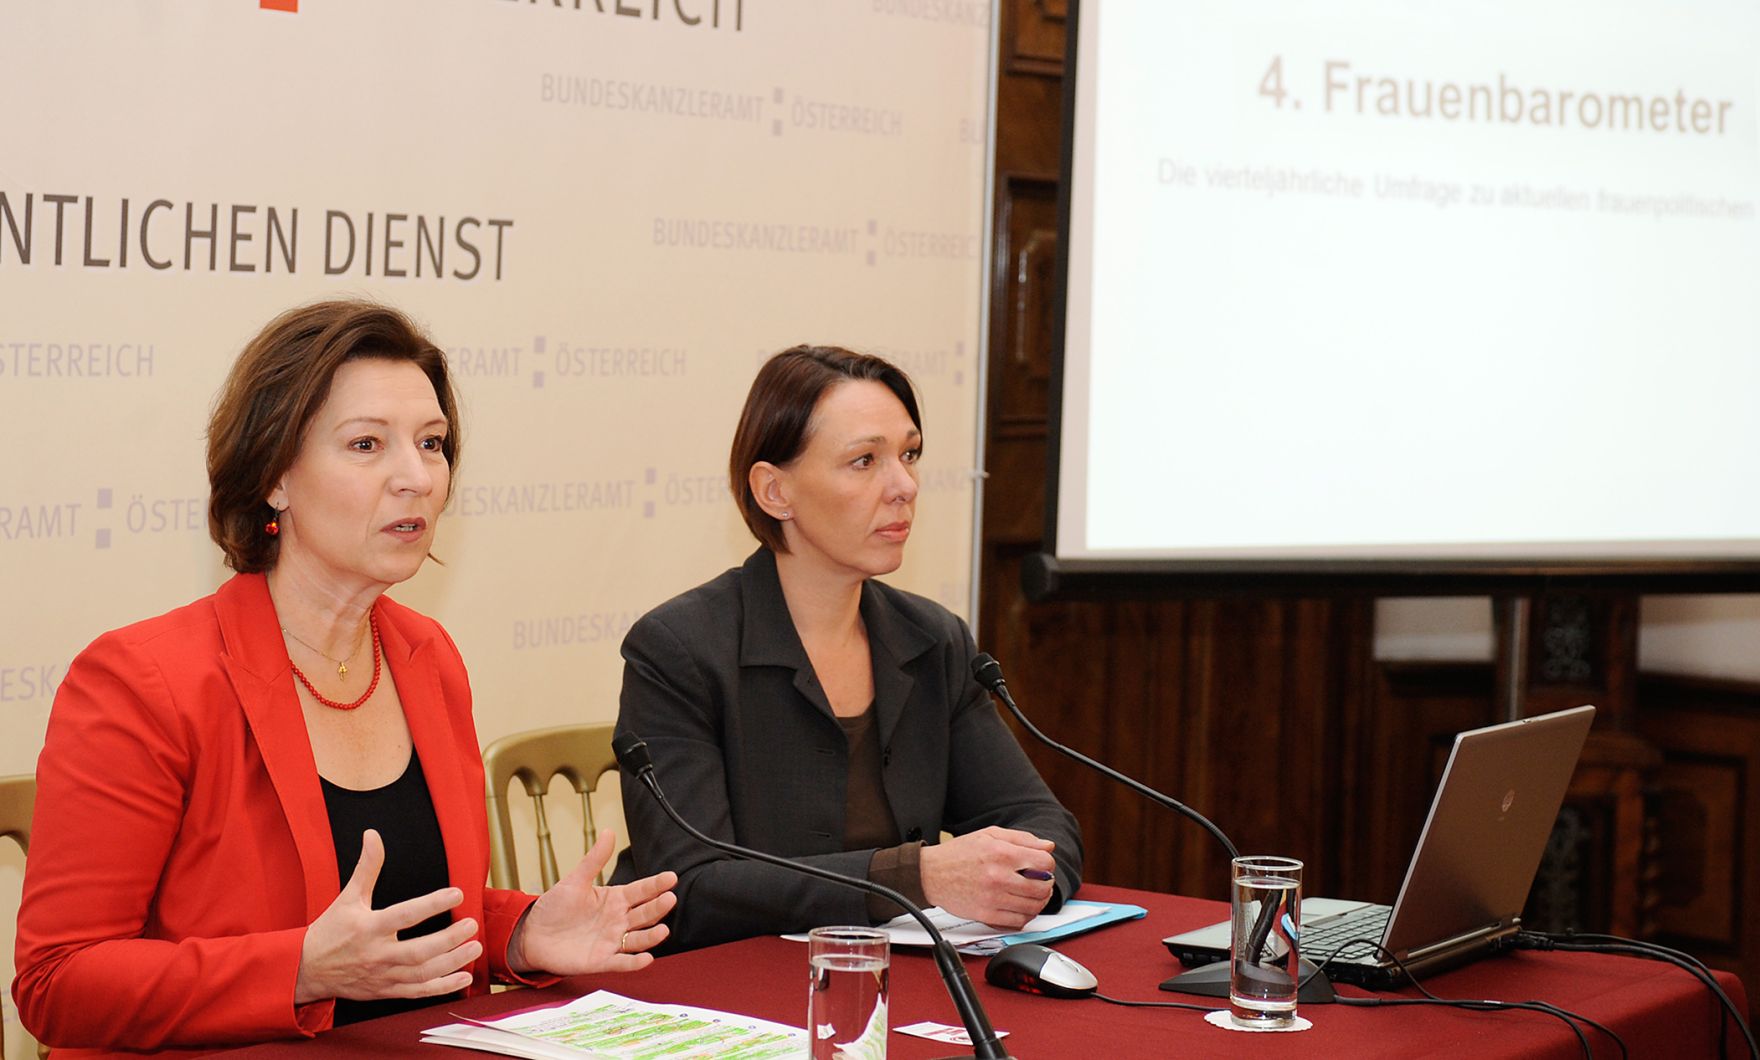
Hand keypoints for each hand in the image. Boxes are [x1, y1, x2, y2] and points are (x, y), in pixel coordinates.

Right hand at [295, 829, 482, 1003]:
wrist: (308, 970)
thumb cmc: (330, 930)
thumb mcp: (347, 897)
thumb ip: (367, 867)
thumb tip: (372, 835)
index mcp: (368, 928)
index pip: (404, 915)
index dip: (432, 904)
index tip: (457, 893)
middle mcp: (377, 954)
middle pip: (418, 951)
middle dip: (449, 940)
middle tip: (472, 924)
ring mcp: (383, 975)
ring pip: (422, 974)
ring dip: (452, 962)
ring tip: (474, 947)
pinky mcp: (387, 991)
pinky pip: (418, 992)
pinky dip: (443, 987)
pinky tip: (464, 976)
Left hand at [506, 829, 677, 975]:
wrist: (533, 935)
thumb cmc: (555, 907)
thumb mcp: (575, 881)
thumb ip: (594, 860)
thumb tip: (609, 832)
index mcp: (615, 899)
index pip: (641, 890)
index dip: (656, 884)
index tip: (671, 877)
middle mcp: (619, 920)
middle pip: (644, 913)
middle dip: (658, 907)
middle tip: (669, 899)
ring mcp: (613, 941)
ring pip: (639, 939)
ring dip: (652, 936)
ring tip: (663, 930)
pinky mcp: (602, 960)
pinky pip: (622, 962)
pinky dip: (635, 962)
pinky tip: (646, 958)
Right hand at [919, 826, 1055, 928]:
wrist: (931, 874)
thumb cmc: (959, 853)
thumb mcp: (989, 835)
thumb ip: (1022, 839)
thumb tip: (1048, 846)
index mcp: (1001, 853)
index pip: (1044, 863)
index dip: (1047, 864)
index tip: (1042, 865)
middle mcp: (999, 877)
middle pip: (1043, 888)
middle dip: (1046, 884)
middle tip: (1040, 881)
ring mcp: (993, 898)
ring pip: (1034, 907)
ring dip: (1038, 901)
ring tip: (1031, 894)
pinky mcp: (987, 915)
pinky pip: (1019, 921)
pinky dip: (1025, 916)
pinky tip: (1020, 906)